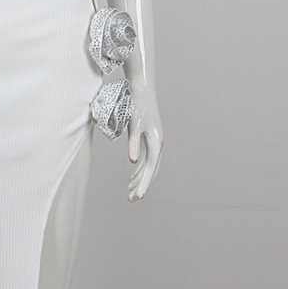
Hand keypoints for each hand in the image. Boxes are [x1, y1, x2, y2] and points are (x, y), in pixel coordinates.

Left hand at [126, 87, 162, 202]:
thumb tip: (132, 162)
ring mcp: (154, 141)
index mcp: (156, 142)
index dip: (144, 183)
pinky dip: (139, 168)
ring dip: (140, 178)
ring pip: (149, 165)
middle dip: (142, 185)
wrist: (142, 89)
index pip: (150, 168)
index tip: (138, 196)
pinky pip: (146, 158)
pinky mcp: (149, 137)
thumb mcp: (134, 125)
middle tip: (132, 199)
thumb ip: (133, 144)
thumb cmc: (137, 105)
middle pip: (151, 170)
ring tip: (130, 191)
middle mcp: (157, 143)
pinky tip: (132, 175)